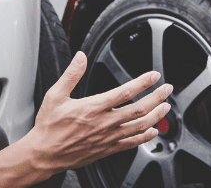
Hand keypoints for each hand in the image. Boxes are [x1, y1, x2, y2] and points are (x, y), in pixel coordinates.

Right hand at [26, 51, 172, 174]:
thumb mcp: (55, 94)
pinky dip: (144, 137)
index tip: (153, 75)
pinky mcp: (106, 150)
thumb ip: (71, 74)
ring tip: (165, 107)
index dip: (142, 83)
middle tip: (167, 89)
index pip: (124, 92)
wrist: (43, 154)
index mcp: (92, 107)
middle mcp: (103, 123)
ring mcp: (107, 138)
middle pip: (137, 109)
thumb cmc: (48, 125)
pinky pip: (130, 144)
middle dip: (156, 98)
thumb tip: (81, 56)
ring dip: (155, 116)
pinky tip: (152, 131)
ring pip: (138, 127)